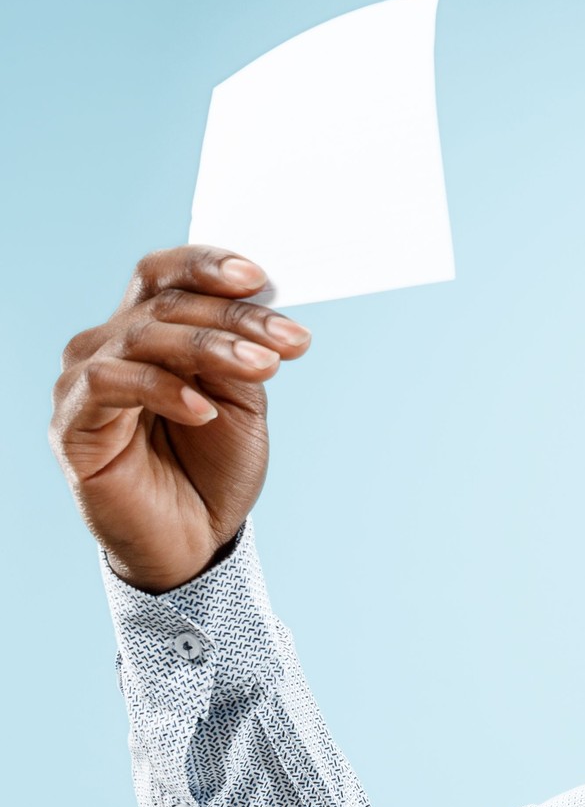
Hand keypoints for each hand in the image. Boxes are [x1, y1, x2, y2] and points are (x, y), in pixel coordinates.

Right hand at [48, 246, 309, 592]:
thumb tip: (261, 308)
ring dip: (210, 347)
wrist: (194, 540)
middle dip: (235, 318)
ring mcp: (85, 380)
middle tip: (289, 341)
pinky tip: (205, 411)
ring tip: (263, 367)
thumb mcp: (242, 403)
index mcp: (149, 331)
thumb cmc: (212, 468)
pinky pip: (111, 385)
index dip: (207, 267)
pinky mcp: (73, 422)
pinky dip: (164, 391)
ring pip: (143, 336)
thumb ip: (241, 355)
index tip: (262, 277)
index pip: (167, 277)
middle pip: (166, 304)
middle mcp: (109, 345)